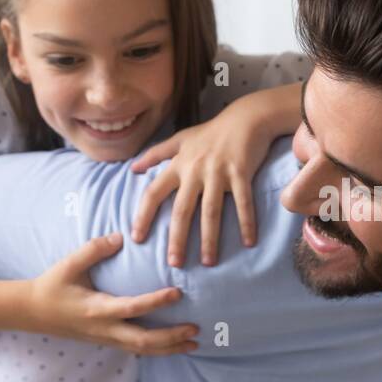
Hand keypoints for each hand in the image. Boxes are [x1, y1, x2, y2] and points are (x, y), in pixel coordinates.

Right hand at [21, 233, 198, 355]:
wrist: (32, 312)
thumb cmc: (52, 285)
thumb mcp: (69, 264)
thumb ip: (95, 249)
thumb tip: (121, 237)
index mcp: (97, 309)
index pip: (132, 308)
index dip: (156, 302)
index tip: (178, 293)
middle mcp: (104, 329)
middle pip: (143, 341)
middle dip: (171, 337)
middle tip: (196, 329)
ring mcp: (106, 339)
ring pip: (142, 350)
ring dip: (170, 348)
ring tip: (195, 343)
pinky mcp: (107, 342)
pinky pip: (136, 350)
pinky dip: (158, 350)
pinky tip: (176, 346)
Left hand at [129, 104, 274, 266]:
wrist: (246, 118)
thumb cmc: (213, 131)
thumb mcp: (181, 139)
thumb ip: (156, 154)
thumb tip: (132, 169)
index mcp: (178, 165)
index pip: (154, 193)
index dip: (143, 216)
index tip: (137, 238)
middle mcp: (194, 170)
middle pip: (181, 209)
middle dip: (177, 238)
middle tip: (174, 263)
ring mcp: (218, 172)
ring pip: (211, 211)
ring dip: (210, 239)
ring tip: (209, 262)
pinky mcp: (241, 173)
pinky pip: (243, 203)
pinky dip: (246, 223)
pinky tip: (249, 242)